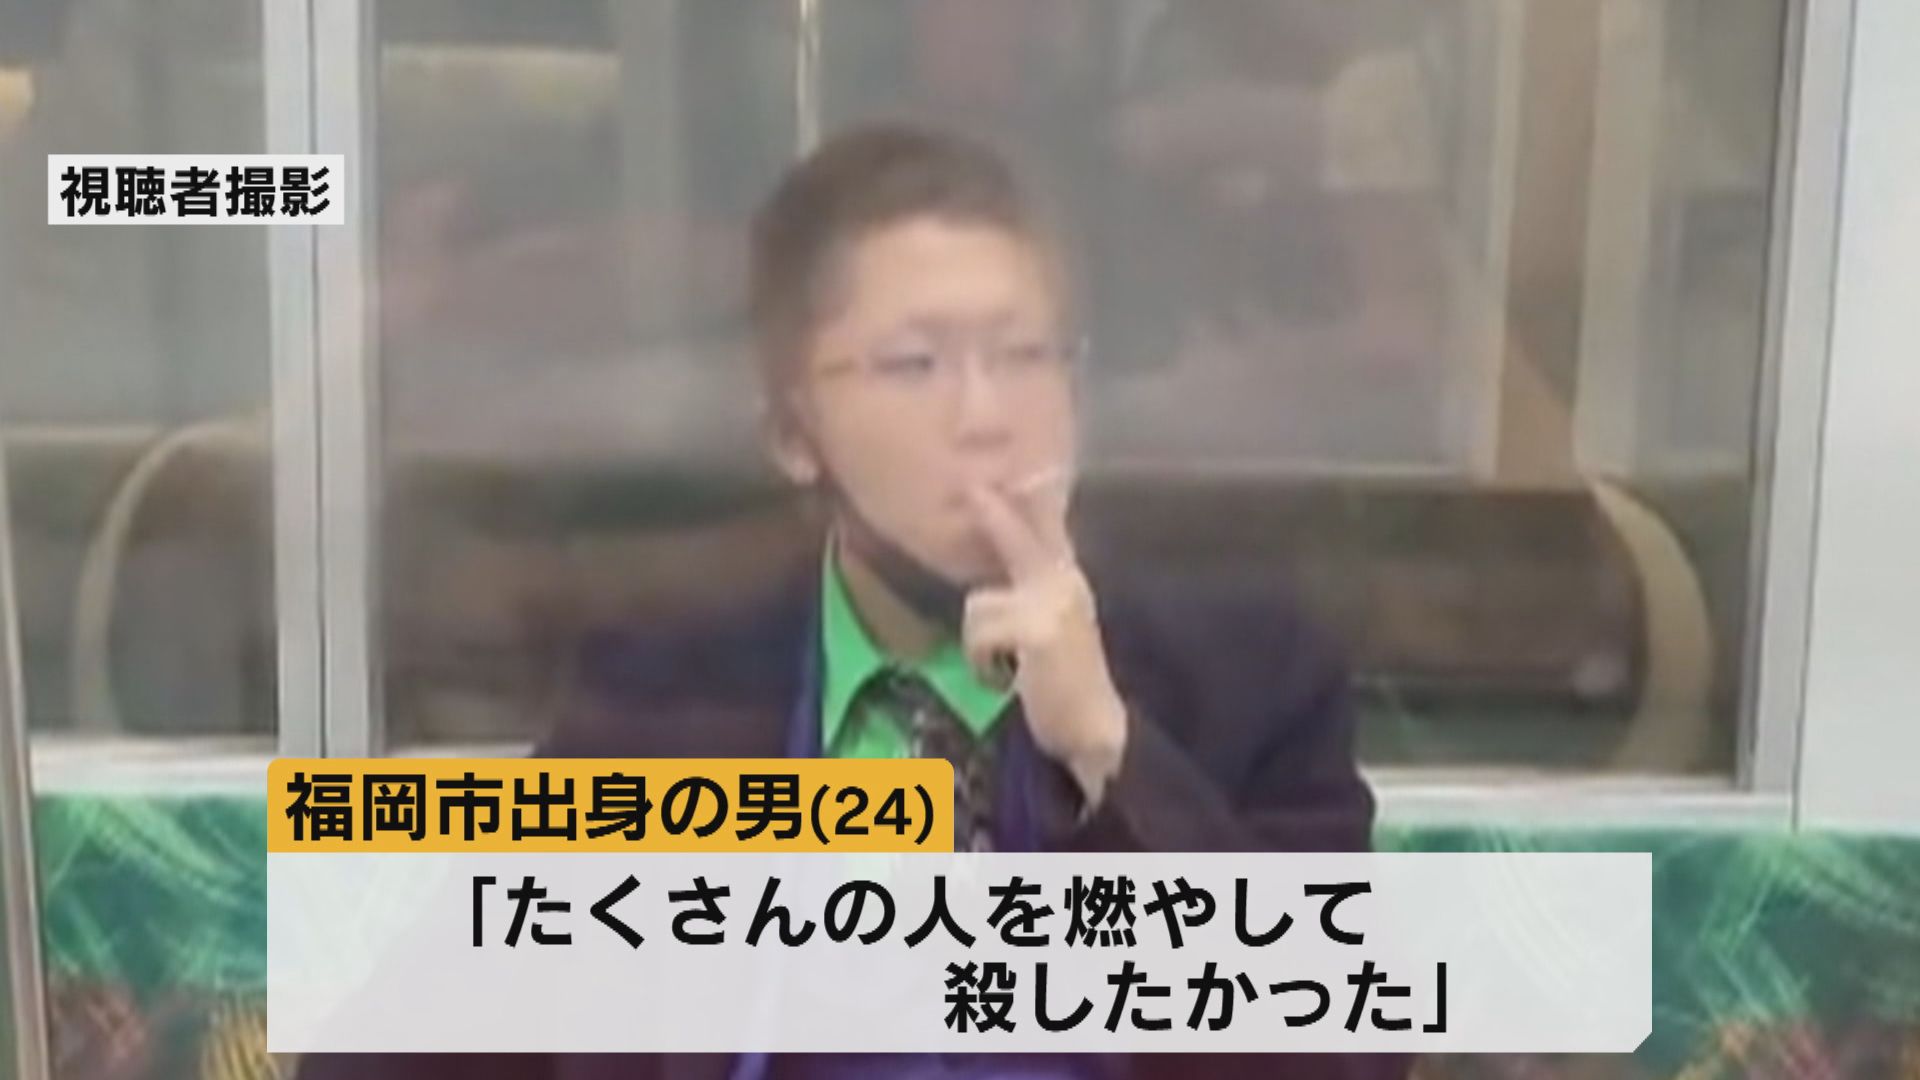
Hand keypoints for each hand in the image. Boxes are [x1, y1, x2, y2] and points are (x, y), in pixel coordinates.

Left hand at [961, 480, 1126, 805]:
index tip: (1023, 469)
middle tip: (973, 488)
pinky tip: (1005, 682)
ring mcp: (1052, 603)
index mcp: (1068, 581)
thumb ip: (1029, 596)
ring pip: (978, 603)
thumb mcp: (1050, 629)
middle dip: (994, 514)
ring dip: (978, 643)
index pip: (1048, 529)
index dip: (1030, 498)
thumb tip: (989, 579)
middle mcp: (1065, 583)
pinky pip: (979, 634)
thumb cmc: (1066, 686)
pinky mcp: (1036, 629)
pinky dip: (981, 664)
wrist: (1094, 732)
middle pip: (1018, 538)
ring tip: (1004, 670)